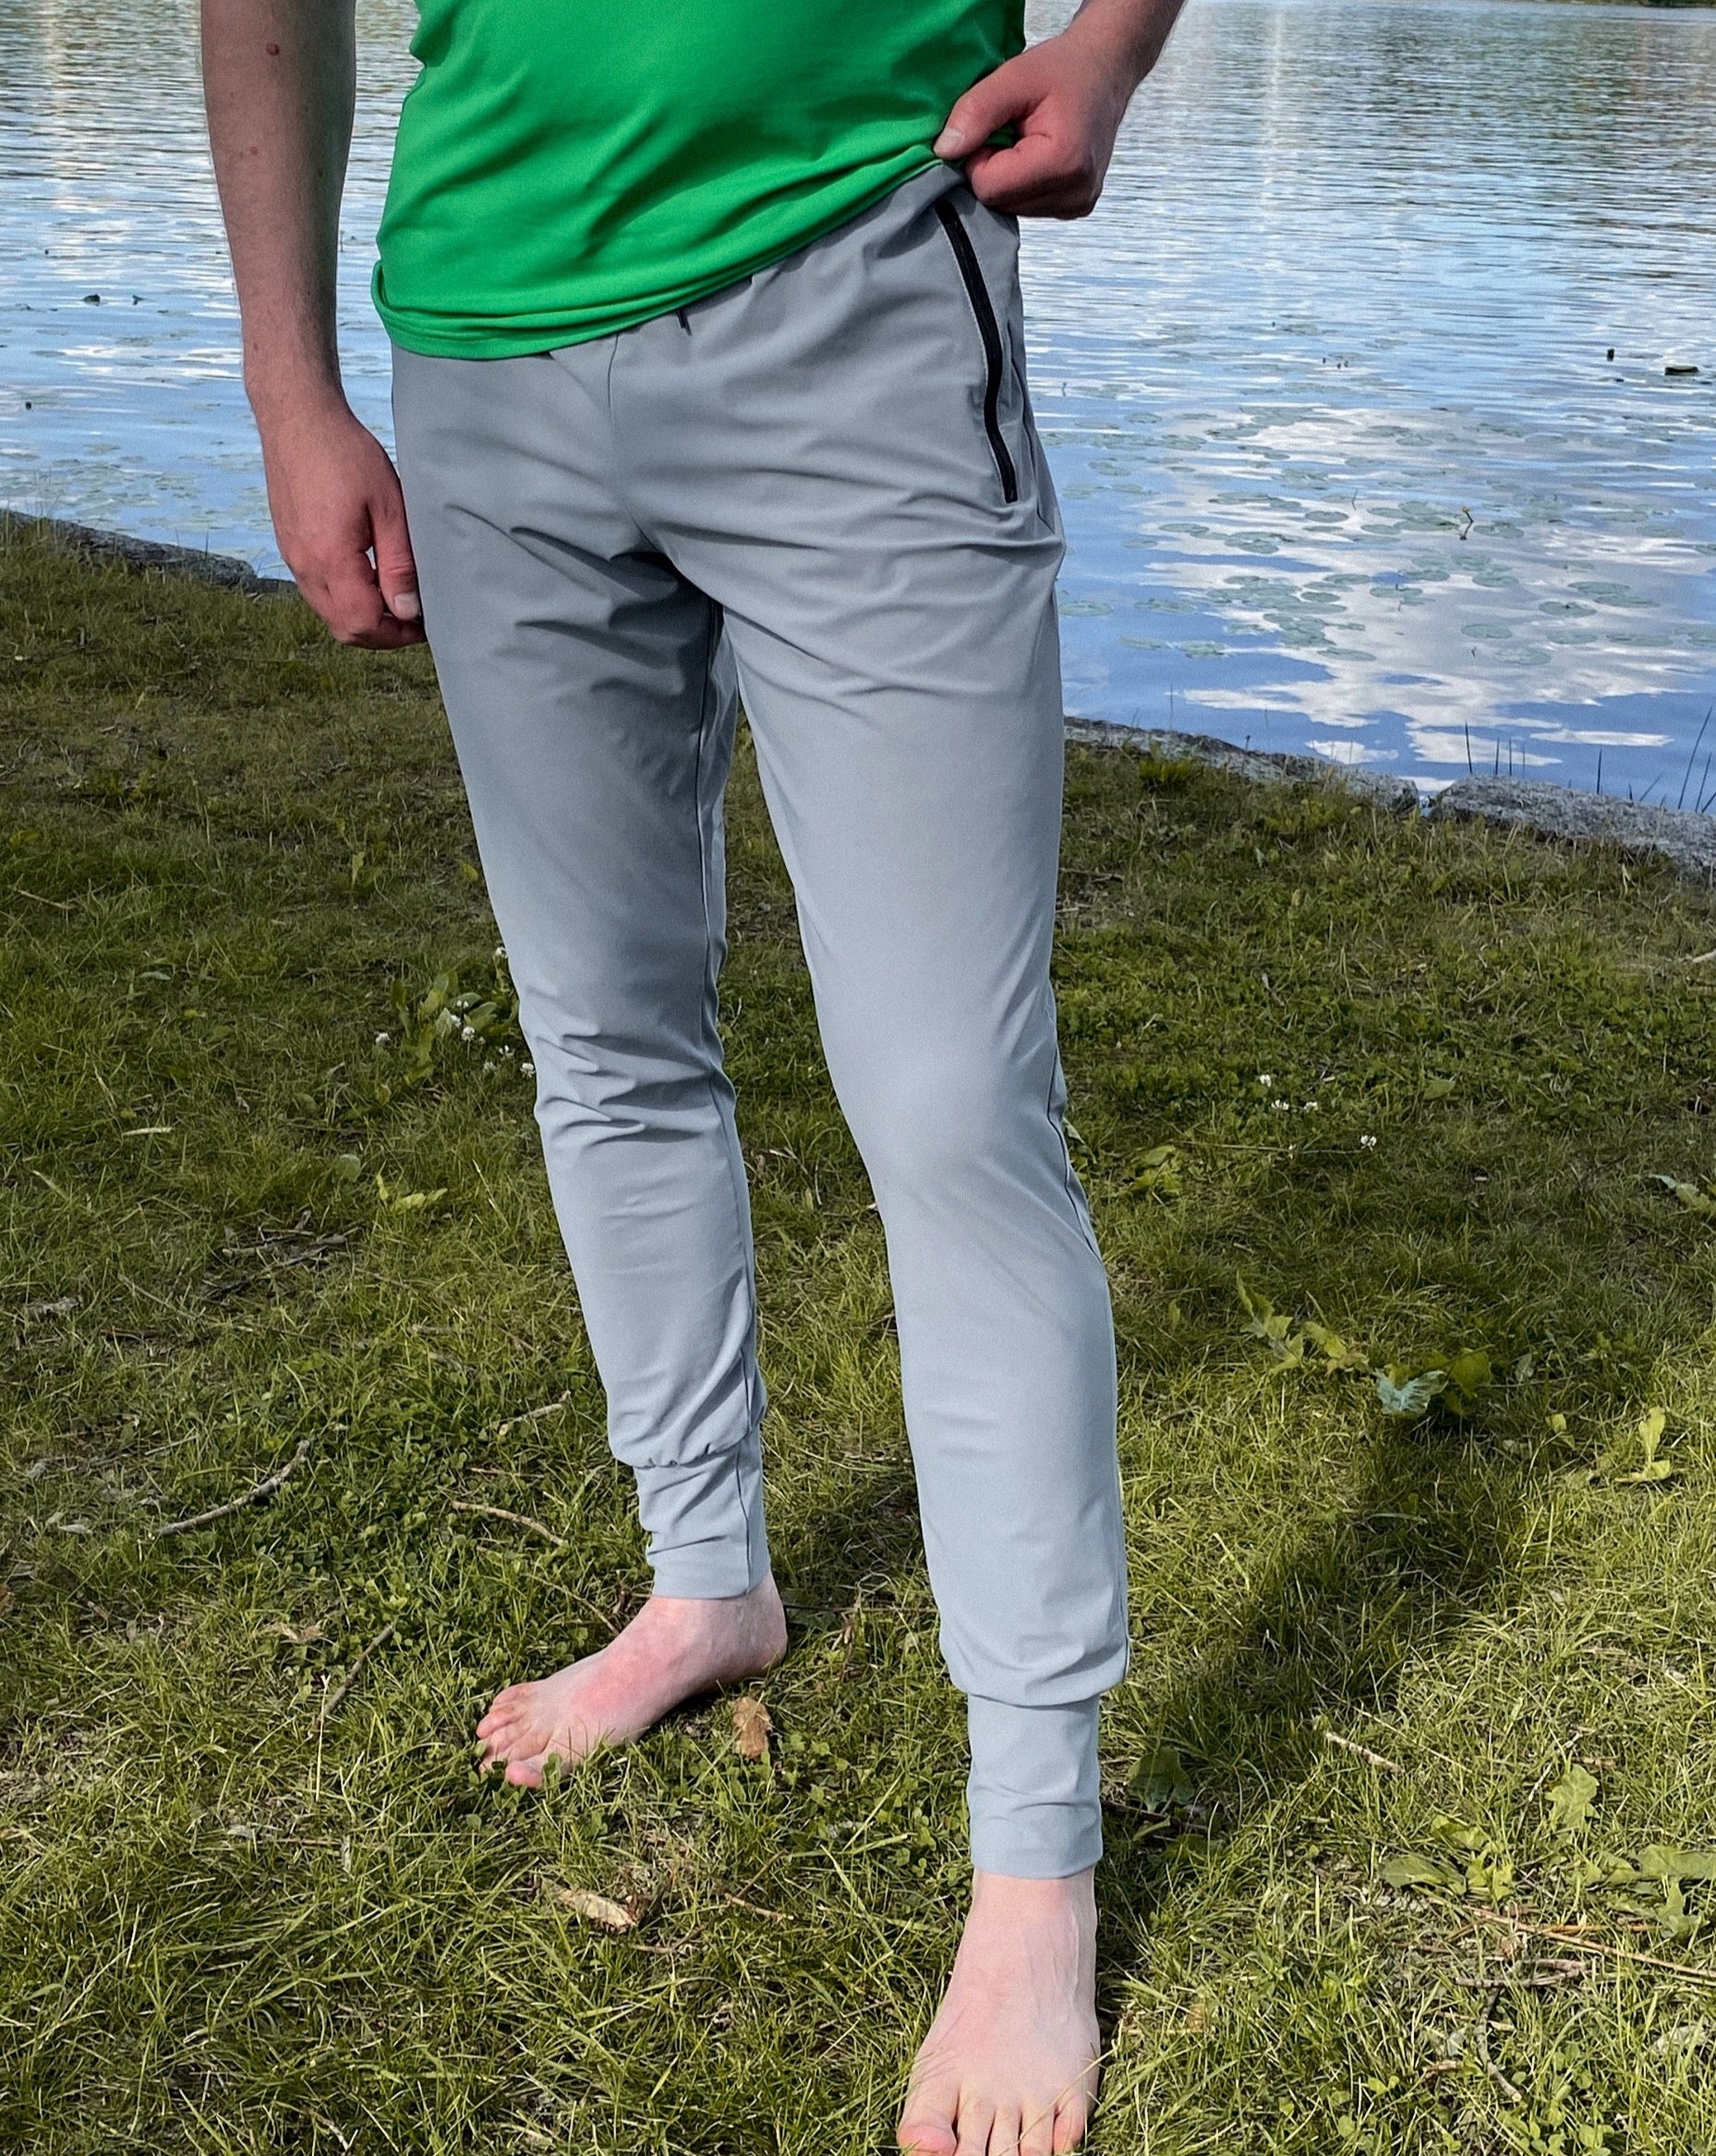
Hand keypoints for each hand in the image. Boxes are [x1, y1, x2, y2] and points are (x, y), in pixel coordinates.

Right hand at [257, 396, 423, 647]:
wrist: (298, 418)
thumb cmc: (346, 454)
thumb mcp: (389, 508)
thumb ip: (399, 565)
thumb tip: (408, 611)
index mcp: (330, 559)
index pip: (363, 624)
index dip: (398, 635)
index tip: (424, 623)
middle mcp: (304, 566)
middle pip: (344, 628)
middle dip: (383, 634)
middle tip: (414, 618)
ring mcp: (292, 558)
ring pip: (330, 614)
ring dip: (364, 617)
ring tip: (396, 597)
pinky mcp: (289, 547)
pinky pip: (318, 592)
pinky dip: (346, 599)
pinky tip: (370, 577)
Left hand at [933, 23, 1135, 218]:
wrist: (1105, 72)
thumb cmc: (1065, 69)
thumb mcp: (1014, 76)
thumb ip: (976, 112)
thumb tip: (945, 150)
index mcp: (1063, 163)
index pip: (989, 188)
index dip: (980, 156)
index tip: (996, 127)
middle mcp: (1075, 193)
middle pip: (999, 202)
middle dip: (994, 167)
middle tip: (1012, 131)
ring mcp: (1078, 204)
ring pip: (1011, 207)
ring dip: (1007, 176)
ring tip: (1027, 140)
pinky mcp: (1076, 208)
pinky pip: (1027, 206)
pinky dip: (1022, 182)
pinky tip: (1036, 156)